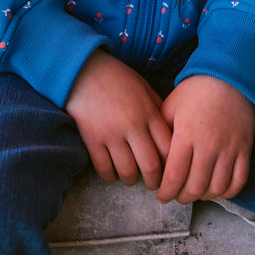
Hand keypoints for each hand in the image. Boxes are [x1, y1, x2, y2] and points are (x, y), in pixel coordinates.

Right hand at [66, 50, 171, 189]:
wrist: (82, 69)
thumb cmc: (115, 77)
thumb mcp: (143, 87)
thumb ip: (157, 108)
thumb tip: (171, 128)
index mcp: (149, 113)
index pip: (169, 148)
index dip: (172, 165)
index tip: (170, 171)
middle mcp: (133, 125)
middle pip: (151, 166)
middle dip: (154, 181)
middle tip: (153, 185)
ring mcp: (111, 133)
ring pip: (127, 171)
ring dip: (131, 180)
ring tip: (131, 178)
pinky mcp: (92, 138)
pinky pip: (104, 168)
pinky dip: (110, 176)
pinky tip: (112, 173)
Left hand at [157, 75, 254, 203]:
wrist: (228, 77)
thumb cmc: (194, 93)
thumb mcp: (170, 108)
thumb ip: (160, 134)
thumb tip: (151, 159)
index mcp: (186, 135)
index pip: (174, 176)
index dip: (166, 192)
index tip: (160, 196)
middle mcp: (209, 145)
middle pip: (195, 187)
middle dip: (182, 198)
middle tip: (175, 196)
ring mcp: (230, 148)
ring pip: (216, 188)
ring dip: (203, 197)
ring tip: (193, 193)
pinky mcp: (245, 149)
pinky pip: (238, 181)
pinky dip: (227, 192)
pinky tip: (215, 190)